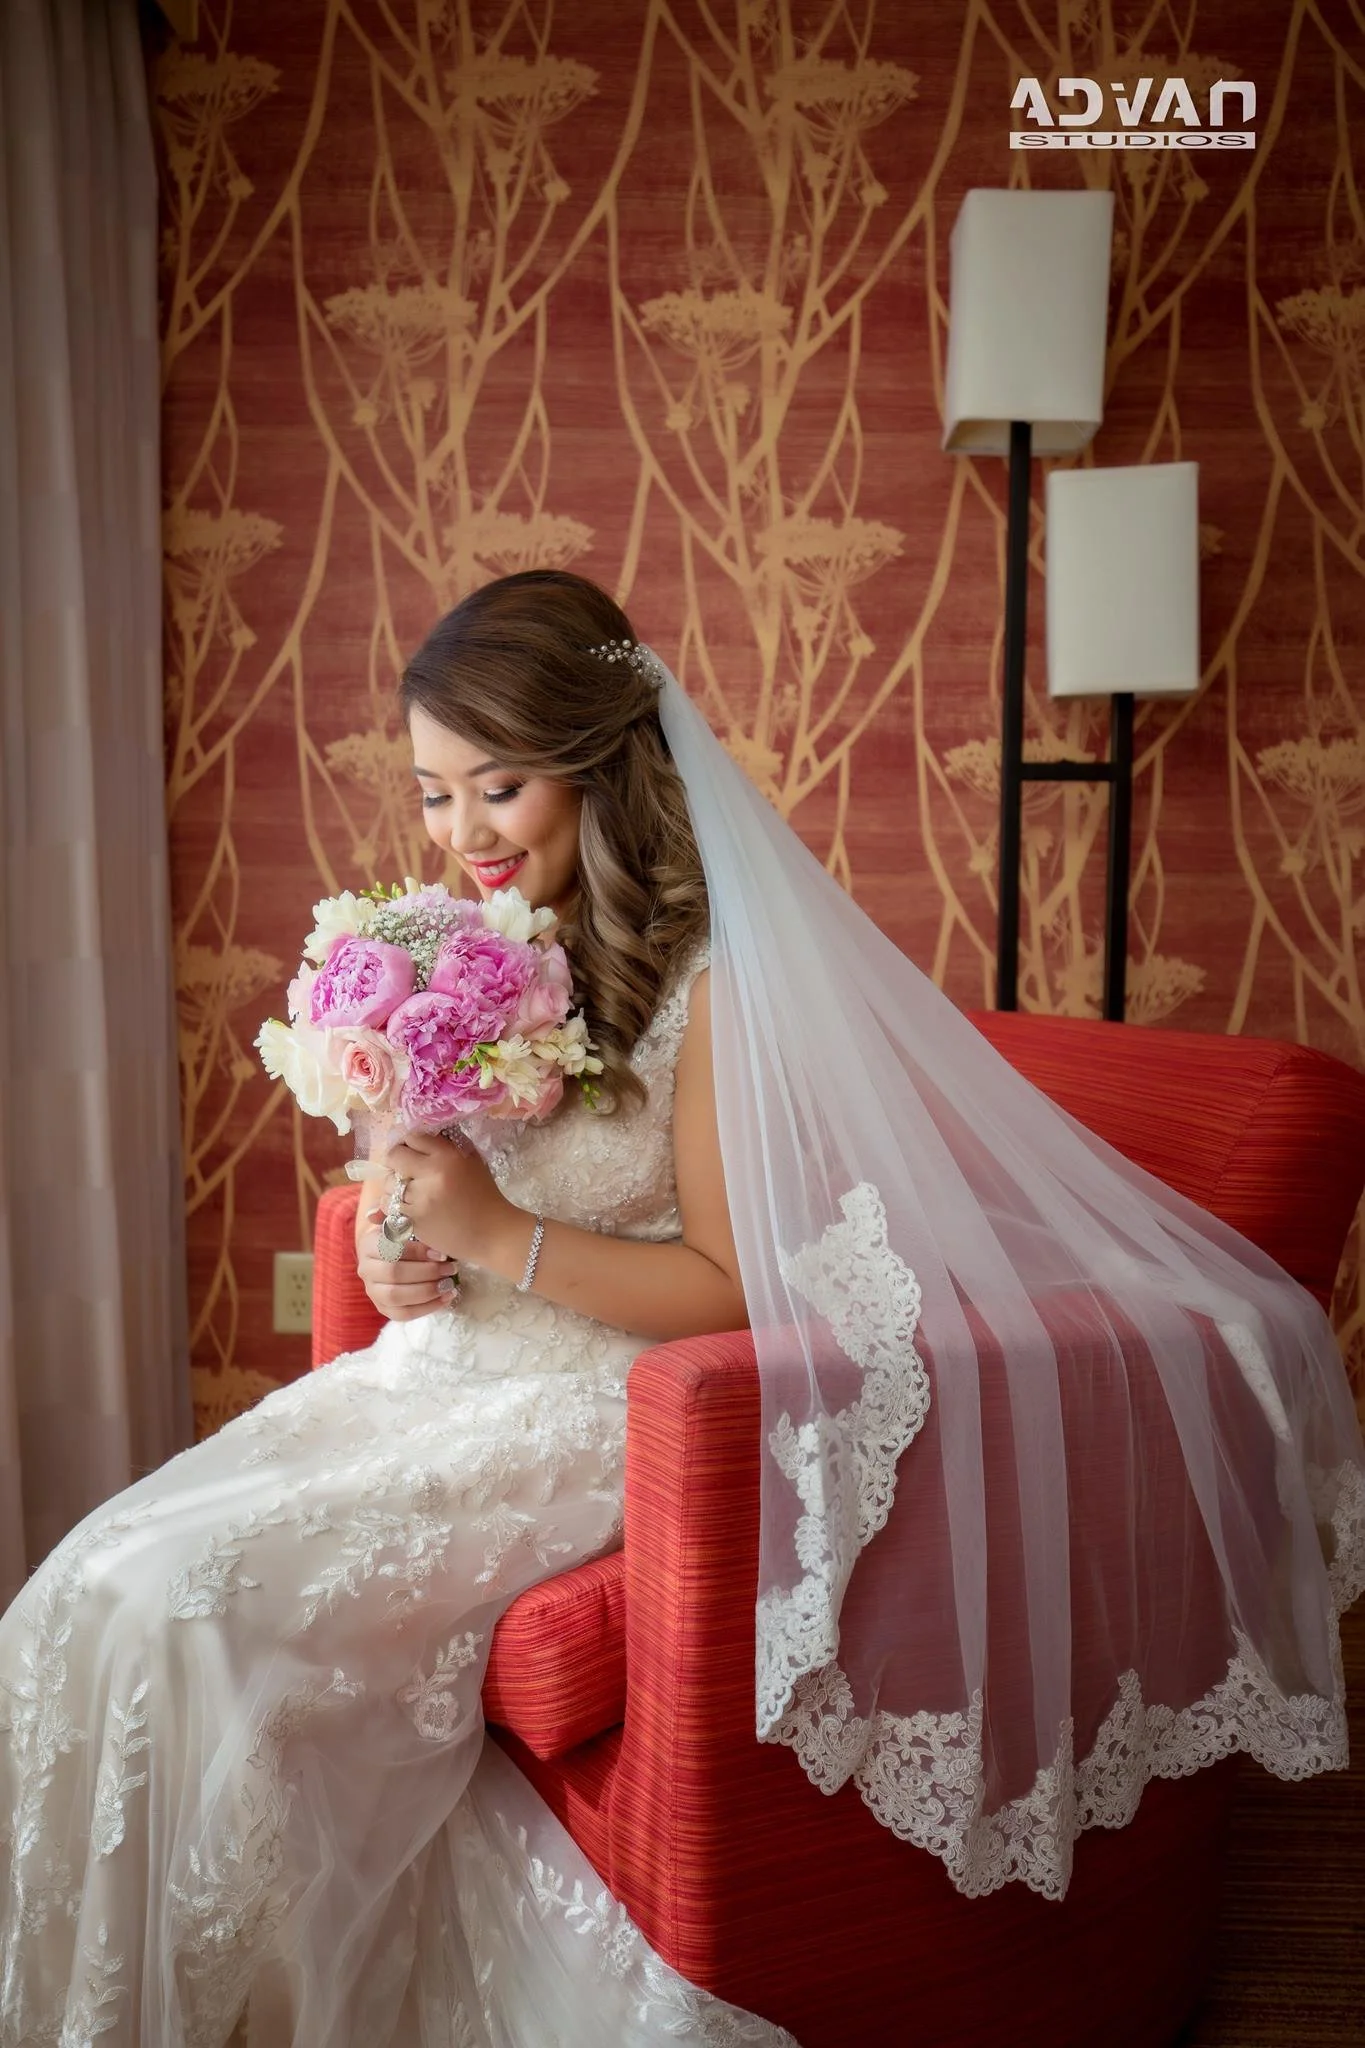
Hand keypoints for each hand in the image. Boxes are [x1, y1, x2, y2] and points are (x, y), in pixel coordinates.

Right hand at [356, 1213, 459, 1321]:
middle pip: (394, 1274)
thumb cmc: (407, 1235)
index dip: (418, 1253)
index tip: (443, 1253)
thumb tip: (375, 1213)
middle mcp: (365, 1269)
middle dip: (426, 1272)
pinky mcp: (384, 1308)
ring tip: (450, 1284)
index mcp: (368, 1244)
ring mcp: (373, 1291)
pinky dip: (427, 1308)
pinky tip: (447, 1298)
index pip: (391, 1249)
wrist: (396, 1254)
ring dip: (427, 1291)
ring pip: (396, 1296)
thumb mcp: (403, 1222)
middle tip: (451, 1268)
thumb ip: (399, 1216)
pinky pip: (403, 1314)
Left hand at [378, 1127, 514, 1265]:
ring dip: (396, 1186)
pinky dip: (396, 1205)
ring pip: (388, 1184)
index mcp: (448, 1156)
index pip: (413, 1137)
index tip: (413, 1150)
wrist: (491, 1233)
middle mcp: (431, 1175)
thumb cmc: (483, 1194)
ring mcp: (419, 1200)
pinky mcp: (412, 1221)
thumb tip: (419, 1137)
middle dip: (397, 1161)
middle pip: (394, 1156)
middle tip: (406, 1169)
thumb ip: (445, 1145)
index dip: (410, 1143)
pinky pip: (389, 1206)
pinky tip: (412, 1206)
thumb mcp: (471, 1160)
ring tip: (412, 1191)